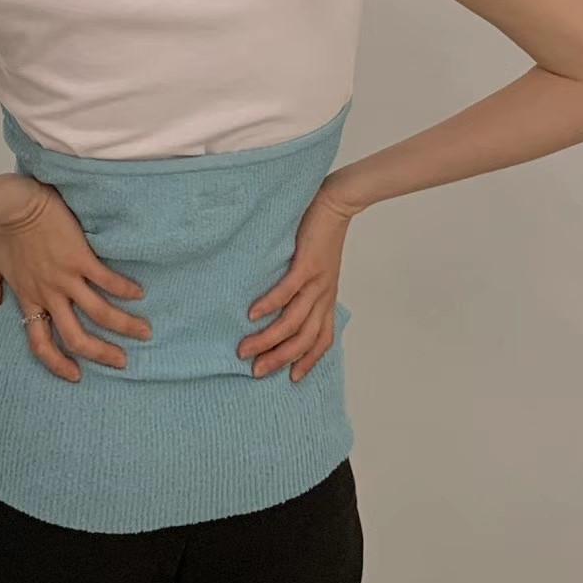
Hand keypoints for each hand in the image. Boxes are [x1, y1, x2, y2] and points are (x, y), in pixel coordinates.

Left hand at [0, 175, 151, 381]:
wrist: (17, 205)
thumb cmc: (5, 231)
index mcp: (31, 299)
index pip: (41, 343)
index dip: (57, 363)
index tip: (75, 375)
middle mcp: (51, 295)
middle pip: (77, 337)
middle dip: (102, 353)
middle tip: (121, 361)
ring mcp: (67, 278)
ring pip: (99, 313)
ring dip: (124, 325)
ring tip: (144, 332)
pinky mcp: (81, 258)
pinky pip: (107, 280)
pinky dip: (125, 289)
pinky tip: (140, 293)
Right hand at [238, 180, 352, 382]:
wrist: (337, 204)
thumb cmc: (322, 234)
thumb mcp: (319, 269)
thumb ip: (306, 288)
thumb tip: (284, 304)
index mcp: (327, 299)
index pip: (322, 339)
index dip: (309, 361)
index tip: (292, 378)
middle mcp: (323, 296)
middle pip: (304, 339)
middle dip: (280, 358)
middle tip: (255, 370)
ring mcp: (317, 282)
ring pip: (293, 321)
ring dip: (269, 339)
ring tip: (245, 349)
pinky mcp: (308, 264)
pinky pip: (288, 290)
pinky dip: (270, 304)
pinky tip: (253, 314)